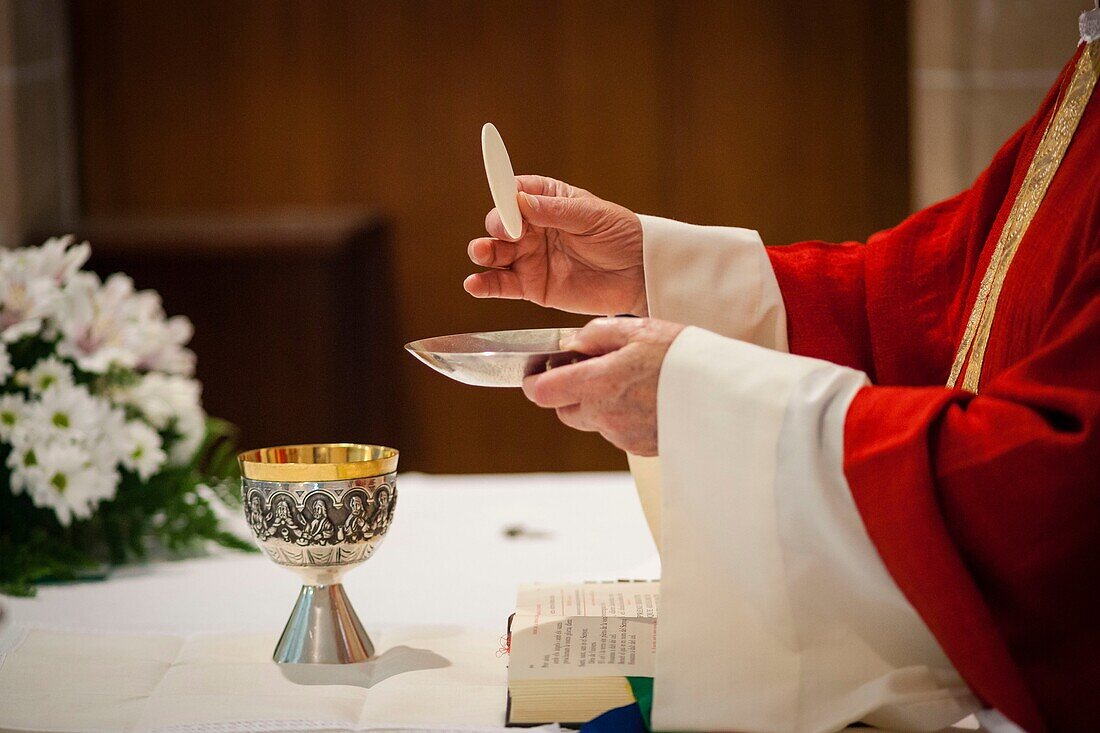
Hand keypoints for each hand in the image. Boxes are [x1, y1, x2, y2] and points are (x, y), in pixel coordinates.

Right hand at [465, 175, 646, 315]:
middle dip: (497, 226)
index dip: (505, 196)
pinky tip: (474, 284)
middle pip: (499, 224)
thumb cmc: (620, 235)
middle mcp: (532, 229)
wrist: (639, 274)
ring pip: (494, 253)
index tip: (507, 205)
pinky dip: (485, 285)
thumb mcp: (591, 216)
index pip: (513, 192)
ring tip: (483, 253)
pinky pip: (502, 285)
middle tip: (508, 234)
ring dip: (483, 252)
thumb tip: (519, 202)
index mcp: (546, 201)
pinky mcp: (532, 287)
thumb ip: (554, 211)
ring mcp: (529, 258)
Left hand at [521, 317, 684, 455]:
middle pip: (564, 410)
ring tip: (633, 380)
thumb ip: (596, 335)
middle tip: (593, 368)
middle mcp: (606, 416)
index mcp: (600, 383)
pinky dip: (624, 416)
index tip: (538, 371)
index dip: (534, 382)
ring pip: (594, 421)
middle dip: (569, 391)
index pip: (543, 393)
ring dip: (600, 403)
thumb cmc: (686, 357)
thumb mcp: (639, 330)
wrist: (730, 395)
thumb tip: (570, 343)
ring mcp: (623, 436)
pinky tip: (649, 397)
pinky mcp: (641, 448)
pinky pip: (619, 431)